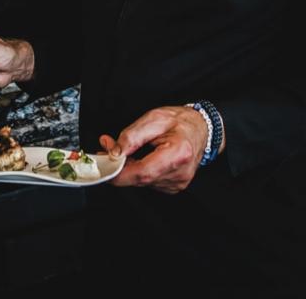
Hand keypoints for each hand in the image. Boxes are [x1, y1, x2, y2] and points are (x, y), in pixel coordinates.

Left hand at [99, 106, 216, 194]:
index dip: (120, 172)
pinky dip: (139, 171)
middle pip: (140, 179)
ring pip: (142, 182)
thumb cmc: (180, 121)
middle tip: (108, 148)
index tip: (104, 165)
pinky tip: (139, 157)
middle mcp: (180, 173)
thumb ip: (132, 136)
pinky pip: (149, 182)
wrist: (200, 128)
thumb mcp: (153, 118)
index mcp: (178, 153)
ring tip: (125, 149)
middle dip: (120, 166)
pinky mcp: (174, 186)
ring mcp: (178, 183)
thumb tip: (114, 152)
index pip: (143, 172)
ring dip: (128, 168)